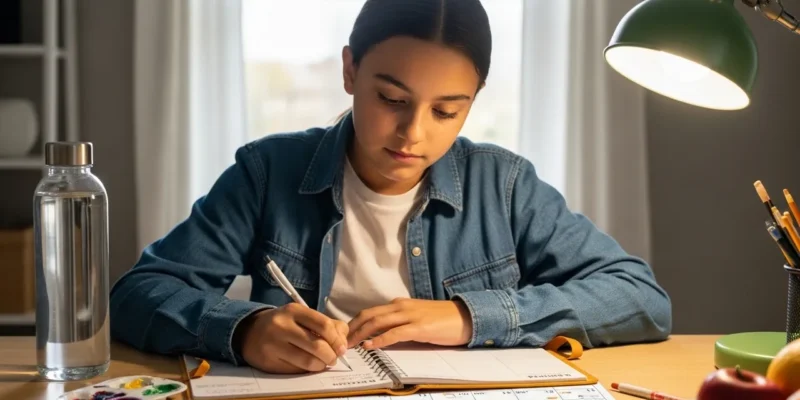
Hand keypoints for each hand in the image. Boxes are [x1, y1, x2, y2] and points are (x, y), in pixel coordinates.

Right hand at [235, 303, 348, 373]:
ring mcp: (273, 345)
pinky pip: (296, 371)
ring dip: (321, 365)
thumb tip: (344, 341)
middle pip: (318, 346)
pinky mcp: (269, 362)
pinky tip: (308, 366)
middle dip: (331, 356)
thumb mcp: (302, 316)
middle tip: (333, 358)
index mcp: (294, 311)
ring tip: (322, 363)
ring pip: (308, 362)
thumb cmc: (284, 324)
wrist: (250, 332)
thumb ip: (327, 324)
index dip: (337, 340)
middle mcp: (282, 326)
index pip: (324, 325)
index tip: (342, 348)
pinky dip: (307, 371)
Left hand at [346, 298, 472, 349]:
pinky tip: (370, 346)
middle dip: (352, 328)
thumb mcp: (416, 317)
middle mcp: (401, 306)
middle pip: (369, 315)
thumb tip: (381, 334)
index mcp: (399, 304)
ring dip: (360, 334)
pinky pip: (394, 333)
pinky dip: (380, 340)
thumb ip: (400, 322)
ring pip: (378, 322)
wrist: (465, 317)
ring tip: (349, 345)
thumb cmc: (442, 320)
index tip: (344, 334)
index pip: (370, 311)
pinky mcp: (419, 328)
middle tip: (340, 341)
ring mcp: (410, 316)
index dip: (354, 323)